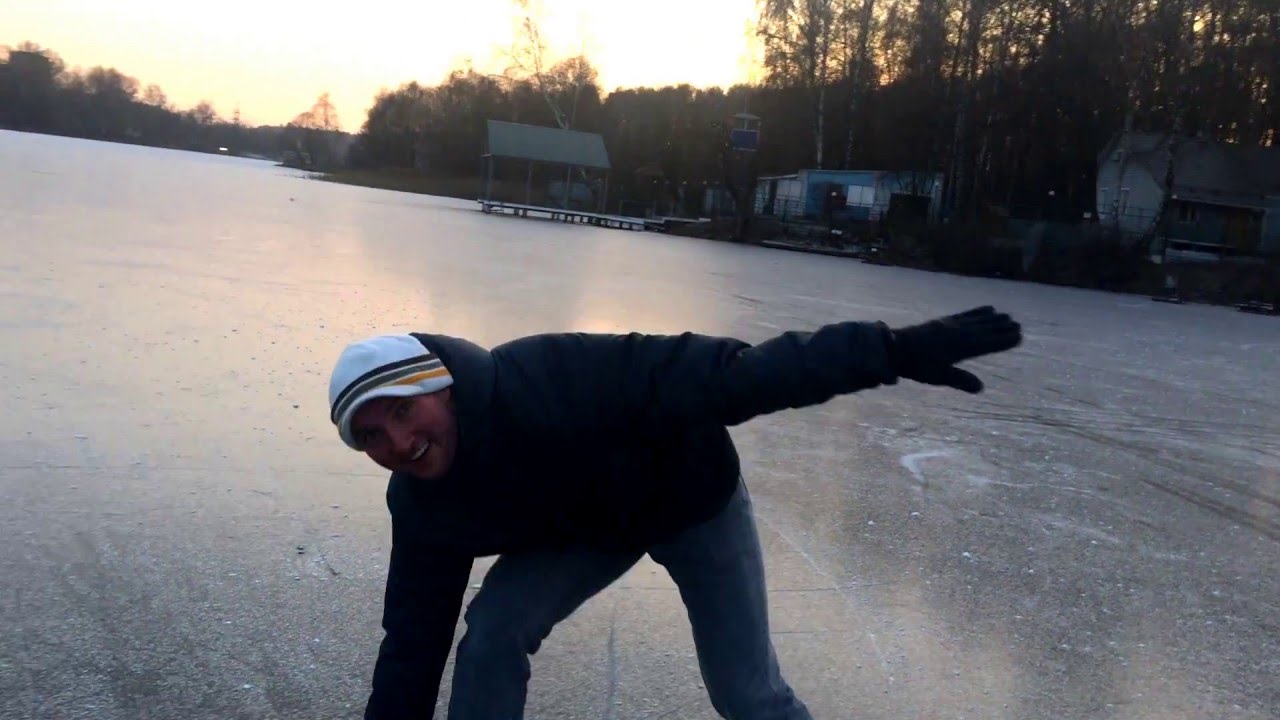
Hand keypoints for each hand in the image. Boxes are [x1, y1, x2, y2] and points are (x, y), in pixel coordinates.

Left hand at [888, 306, 1021, 392]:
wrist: (895, 347)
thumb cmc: (917, 366)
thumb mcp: (938, 376)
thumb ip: (959, 380)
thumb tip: (981, 388)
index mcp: (961, 347)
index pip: (988, 343)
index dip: (1003, 340)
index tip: (1019, 336)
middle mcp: (959, 333)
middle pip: (986, 329)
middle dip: (1002, 328)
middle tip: (1018, 325)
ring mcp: (952, 325)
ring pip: (978, 320)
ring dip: (993, 319)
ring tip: (1007, 316)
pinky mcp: (944, 321)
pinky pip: (966, 314)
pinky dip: (978, 311)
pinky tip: (986, 308)